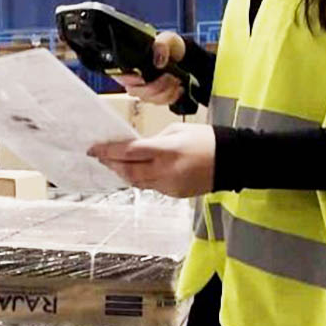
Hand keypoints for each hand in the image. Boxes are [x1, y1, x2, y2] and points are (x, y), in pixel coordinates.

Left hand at [88, 123, 214, 197]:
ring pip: (137, 182)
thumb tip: (137, 147)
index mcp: (166, 150)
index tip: (93, 149)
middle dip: (111, 164)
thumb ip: (155, 140)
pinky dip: (141, 178)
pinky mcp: (175, 194)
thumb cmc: (206, 139)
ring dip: (124, 173)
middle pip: (128, 170)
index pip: (129, 152)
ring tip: (114, 164)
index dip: (108, 151)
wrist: (232, 161)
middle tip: (100, 157)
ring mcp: (169, 185)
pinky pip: (151, 186)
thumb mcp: (177, 131)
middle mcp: (165, 171)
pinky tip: (137, 171)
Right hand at [111, 31, 185, 104]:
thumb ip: (161, 47)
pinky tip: (178, 87)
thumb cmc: (167, 46)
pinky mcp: (155, 98)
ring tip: (176, 79)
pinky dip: (172, 96)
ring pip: (149, 99)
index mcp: (130, 63)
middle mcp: (133, 79)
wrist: (180, 55)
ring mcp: (144, 90)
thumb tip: (158, 62)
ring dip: (166, 91)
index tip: (142, 79)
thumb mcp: (165, 40)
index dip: (129, 80)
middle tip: (168, 76)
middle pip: (135, 91)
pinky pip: (160, 103)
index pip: (120, 75)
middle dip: (154, 86)